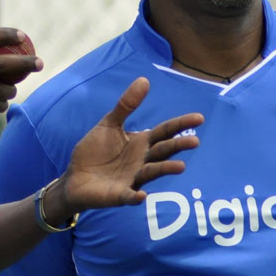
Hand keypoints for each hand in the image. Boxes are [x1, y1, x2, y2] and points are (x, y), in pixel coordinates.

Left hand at [44, 77, 202, 221]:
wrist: (75, 176)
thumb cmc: (96, 150)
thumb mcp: (110, 124)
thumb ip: (126, 105)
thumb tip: (144, 79)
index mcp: (141, 142)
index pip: (165, 132)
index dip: (181, 125)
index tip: (199, 118)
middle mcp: (142, 161)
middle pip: (163, 151)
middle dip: (178, 146)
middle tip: (195, 141)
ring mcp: (133, 179)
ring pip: (152, 172)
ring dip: (165, 169)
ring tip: (181, 166)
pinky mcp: (119, 195)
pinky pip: (129, 196)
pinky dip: (135, 196)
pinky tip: (141, 194)